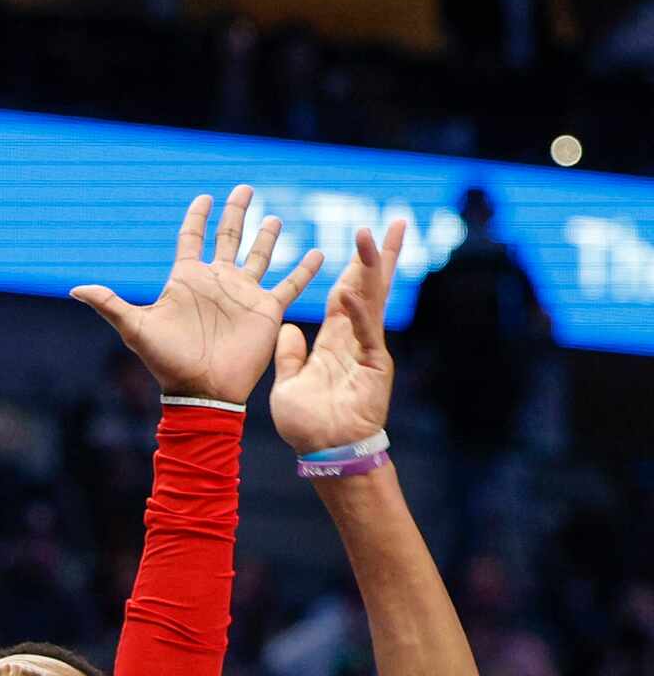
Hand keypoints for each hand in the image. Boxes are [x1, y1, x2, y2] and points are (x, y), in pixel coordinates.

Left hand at [71, 187, 323, 403]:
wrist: (202, 391)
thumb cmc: (167, 361)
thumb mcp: (135, 329)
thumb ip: (110, 305)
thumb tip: (76, 289)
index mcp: (187, 279)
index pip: (192, 238)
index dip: (196, 218)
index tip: (203, 197)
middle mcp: (217, 282)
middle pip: (228, 237)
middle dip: (236, 213)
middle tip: (244, 189)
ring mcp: (243, 295)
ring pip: (259, 256)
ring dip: (268, 236)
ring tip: (275, 217)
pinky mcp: (266, 311)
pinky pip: (289, 285)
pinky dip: (305, 269)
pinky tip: (319, 253)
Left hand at [270, 220, 403, 454]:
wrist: (323, 453)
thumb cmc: (307, 425)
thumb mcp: (287, 383)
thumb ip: (288, 355)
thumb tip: (286, 327)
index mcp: (333, 343)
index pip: (345, 296)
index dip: (350, 269)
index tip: (359, 240)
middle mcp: (354, 341)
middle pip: (367, 289)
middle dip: (376, 256)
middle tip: (389, 222)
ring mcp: (367, 351)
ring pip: (371, 301)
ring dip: (369, 268)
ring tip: (372, 235)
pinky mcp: (373, 366)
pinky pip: (363, 333)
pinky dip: (356, 312)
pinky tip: (348, 289)